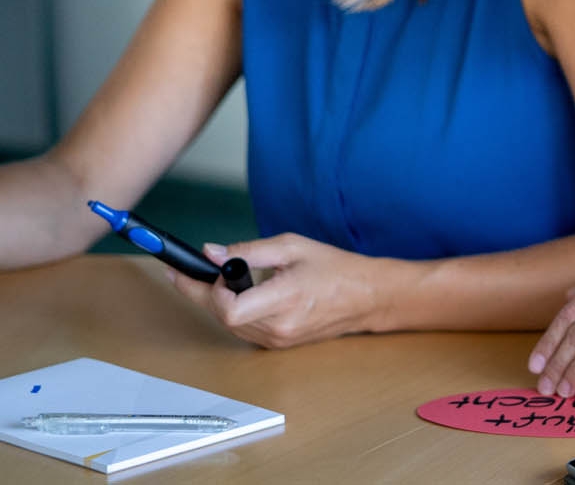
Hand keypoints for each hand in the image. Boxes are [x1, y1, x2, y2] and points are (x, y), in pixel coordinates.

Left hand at [165, 233, 397, 347]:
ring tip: (220, 282)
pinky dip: (235, 312)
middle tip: (190, 272)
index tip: (209, 270)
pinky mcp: (278, 345)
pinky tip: (240, 296)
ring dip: (219, 303)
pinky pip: (243, 330)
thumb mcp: (292, 247)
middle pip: (222, 317)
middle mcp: (278, 327)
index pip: (229, 309)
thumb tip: (211, 252)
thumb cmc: (334, 268)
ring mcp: (278, 340)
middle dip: (204, 293)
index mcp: (285, 299)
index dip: (210, 290)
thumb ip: (248, 250)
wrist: (365, 296)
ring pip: (229, 325)